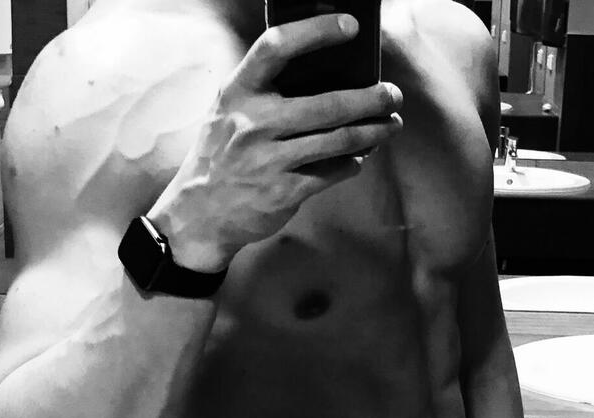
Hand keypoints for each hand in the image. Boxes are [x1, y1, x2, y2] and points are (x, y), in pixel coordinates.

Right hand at [149, 14, 402, 272]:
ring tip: (390, 125)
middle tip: (393, 95)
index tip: (351, 26)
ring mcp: (268, 160)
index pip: (275, 48)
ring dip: (373, 132)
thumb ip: (263, 93)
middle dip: (371, 99)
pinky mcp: (283, 192)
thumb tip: (329, 77)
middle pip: (328, 104)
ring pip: (338, 141)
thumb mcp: (228, 114)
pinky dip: (351, 164)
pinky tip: (358, 158)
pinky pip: (332, 173)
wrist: (199, 214)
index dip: (316, 32)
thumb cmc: (222, 156)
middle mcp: (252, 124)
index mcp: (236, 94)